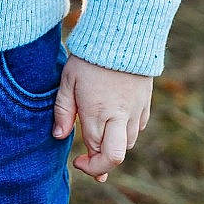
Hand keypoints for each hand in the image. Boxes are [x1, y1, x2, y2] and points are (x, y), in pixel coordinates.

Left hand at [53, 55, 152, 183]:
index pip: (96, 153)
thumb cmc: (89, 57)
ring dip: (114, 147)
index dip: (87, 164)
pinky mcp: (145, 102)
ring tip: (100, 140)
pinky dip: (127, 133)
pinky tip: (115, 123)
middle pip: (116, 157)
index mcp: (97, 115)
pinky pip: (138, 127)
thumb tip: (59, 136)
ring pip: (129, 144)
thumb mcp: (68, 81)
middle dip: (103, 167)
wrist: (122, 35)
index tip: (77, 161)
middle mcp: (119, 117)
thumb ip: (63, 111)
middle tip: (91, 164)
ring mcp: (135, 110)